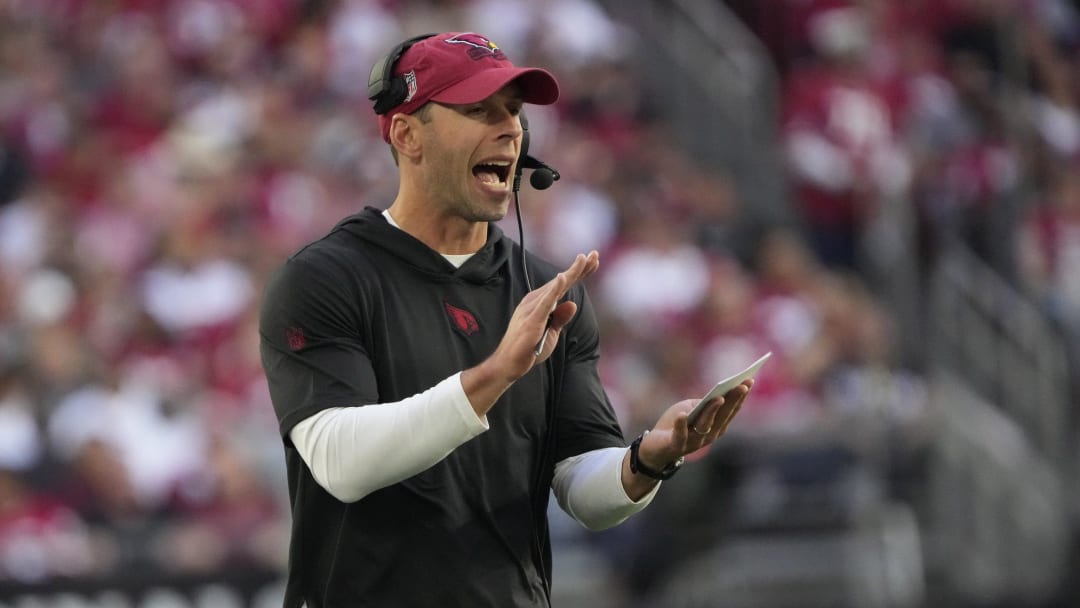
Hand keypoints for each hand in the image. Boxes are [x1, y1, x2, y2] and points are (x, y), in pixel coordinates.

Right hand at [461, 251, 599, 415]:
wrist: (509, 363)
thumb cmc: (528, 348)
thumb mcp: (552, 333)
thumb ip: (561, 318)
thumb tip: (572, 304)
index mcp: (541, 302)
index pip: (563, 285)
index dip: (578, 272)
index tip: (593, 259)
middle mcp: (536, 300)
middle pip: (562, 281)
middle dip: (580, 267)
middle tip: (595, 254)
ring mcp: (533, 308)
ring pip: (556, 287)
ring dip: (571, 273)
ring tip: (585, 259)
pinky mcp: (532, 319)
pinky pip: (546, 301)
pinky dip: (555, 289)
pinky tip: (563, 277)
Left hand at [637, 380, 753, 469]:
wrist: (655, 447)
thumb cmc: (675, 423)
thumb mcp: (690, 409)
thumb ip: (703, 404)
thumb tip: (717, 396)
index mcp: (715, 426)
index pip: (731, 410)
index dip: (740, 397)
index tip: (749, 381)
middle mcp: (709, 436)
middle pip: (723, 417)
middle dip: (733, 400)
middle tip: (741, 386)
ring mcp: (693, 442)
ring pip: (705, 426)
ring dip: (712, 412)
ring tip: (718, 398)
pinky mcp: (676, 445)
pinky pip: (680, 436)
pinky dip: (681, 426)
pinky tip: (682, 415)